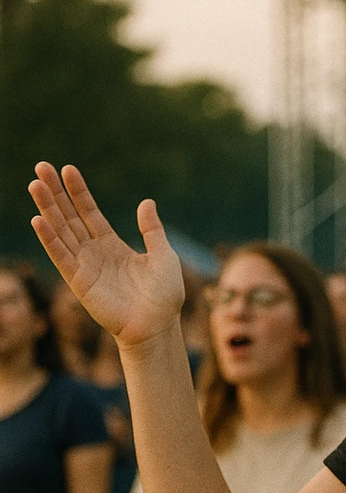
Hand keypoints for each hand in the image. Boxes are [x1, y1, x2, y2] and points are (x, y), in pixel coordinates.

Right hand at [28, 163, 185, 349]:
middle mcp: (94, 252)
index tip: (67, 169)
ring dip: (47, 209)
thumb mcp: (164, 256)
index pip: (89, 212)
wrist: (158, 326)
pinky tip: (39, 221)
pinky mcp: (79, 282)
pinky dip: (50, 239)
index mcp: (112, 244)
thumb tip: (147, 202)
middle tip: (40, 167)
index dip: (78, 192)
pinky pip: (61, 257)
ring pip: (61, 232)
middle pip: (69, 216)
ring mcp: (84, 266)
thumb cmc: (164, 295)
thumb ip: (152, 230)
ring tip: (35, 184)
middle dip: (55, 193)